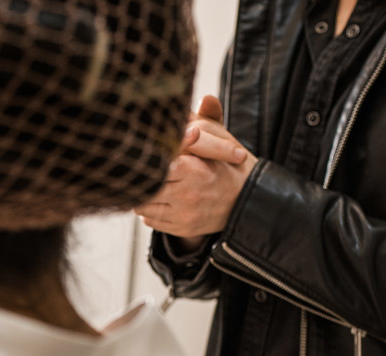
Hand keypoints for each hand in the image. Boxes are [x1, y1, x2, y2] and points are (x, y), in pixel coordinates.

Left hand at [135, 95, 257, 246]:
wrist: (247, 201)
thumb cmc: (229, 164)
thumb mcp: (221, 138)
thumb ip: (207, 118)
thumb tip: (206, 97)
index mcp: (193, 169)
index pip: (152, 163)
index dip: (145, 157)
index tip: (140, 152)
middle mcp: (187, 194)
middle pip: (143, 184)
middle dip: (140, 176)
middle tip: (138, 167)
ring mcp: (183, 215)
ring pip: (142, 204)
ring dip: (142, 194)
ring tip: (149, 183)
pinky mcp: (181, 229)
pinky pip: (149, 220)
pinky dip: (149, 210)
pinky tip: (158, 199)